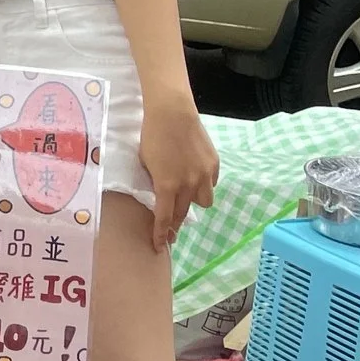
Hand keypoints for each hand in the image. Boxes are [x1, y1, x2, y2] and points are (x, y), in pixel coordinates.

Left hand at [138, 104, 218, 251]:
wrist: (173, 114)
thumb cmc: (152, 136)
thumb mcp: (145, 163)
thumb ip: (154, 182)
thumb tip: (159, 194)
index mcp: (167, 186)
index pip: (164, 218)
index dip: (160, 234)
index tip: (159, 246)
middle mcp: (188, 185)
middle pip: (183, 214)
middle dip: (175, 225)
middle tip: (170, 232)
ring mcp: (204, 176)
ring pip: (204, 202)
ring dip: (193, 203)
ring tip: (185, 197)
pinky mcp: (214, 165)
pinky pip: (211, 184)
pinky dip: (203, 185)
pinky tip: (195, 178)